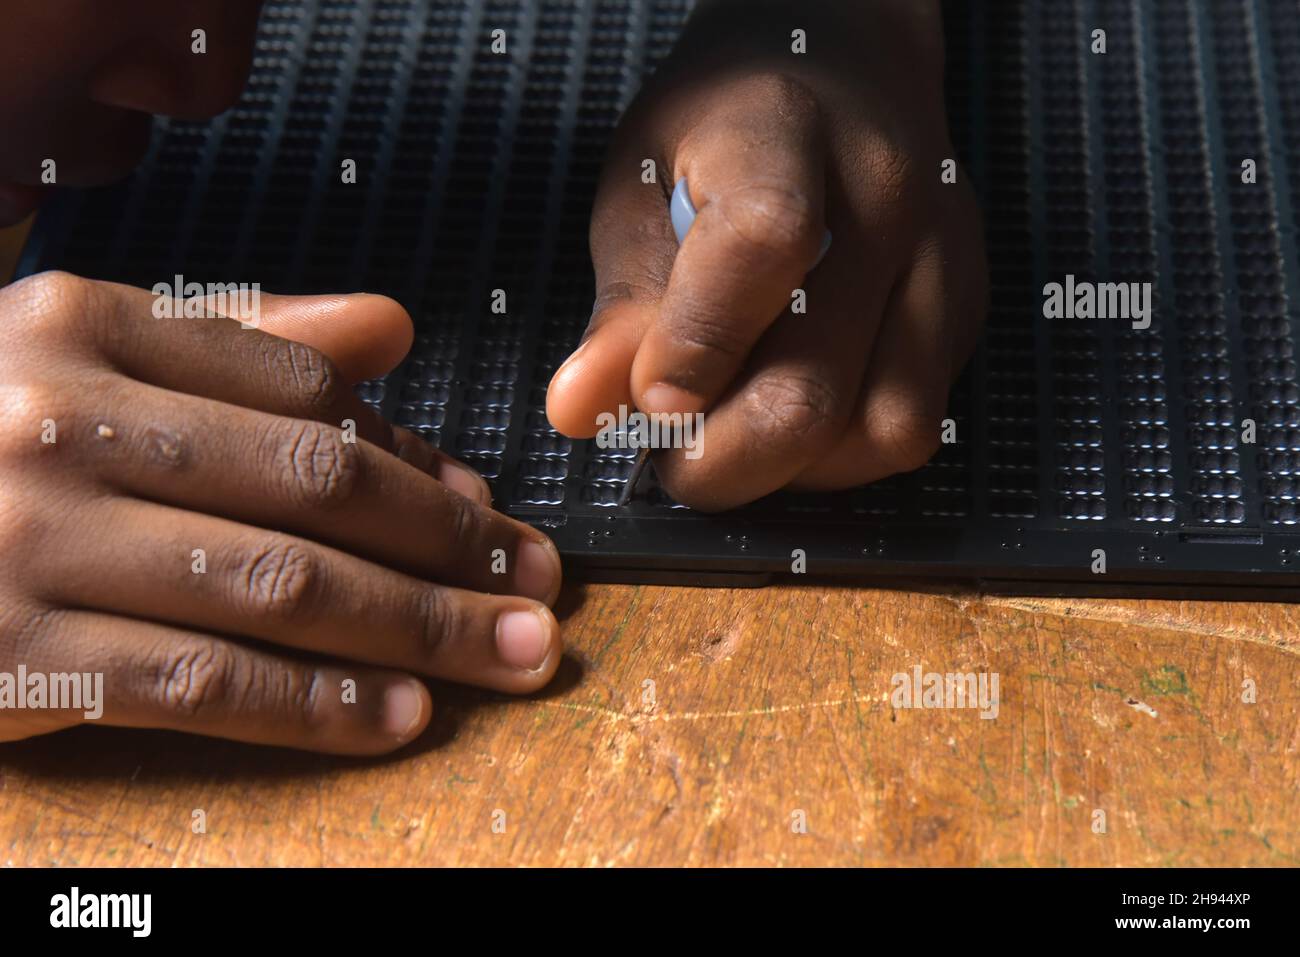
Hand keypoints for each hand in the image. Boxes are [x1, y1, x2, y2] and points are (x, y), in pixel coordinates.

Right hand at [0, 272, 562, 752]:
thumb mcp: (80, 355)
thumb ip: (238, 339)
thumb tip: (391, 329)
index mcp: (83, 329)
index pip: (299, 392)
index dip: (412, 457)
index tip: (483, 507)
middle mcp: (56, 421)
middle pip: (312, 485)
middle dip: (449, 545)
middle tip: (539, 583)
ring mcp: (29, 541)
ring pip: (276, 586)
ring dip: (414, 630)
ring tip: (508, 655)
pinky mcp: (10, 658)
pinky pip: (200, 686)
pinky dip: (314, 706)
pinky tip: (397, 719)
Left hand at [547, 0, 986, 509]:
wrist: (842, 71)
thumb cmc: (720, 133)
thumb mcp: (640, 187)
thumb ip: (622, 306)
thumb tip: (581, 411)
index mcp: (781, 132)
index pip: (760, 248)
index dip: (698, 347)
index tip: (650, 404)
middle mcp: (886, 195)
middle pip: (816, 386)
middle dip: (724, 459)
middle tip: (672, 454)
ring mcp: (942, 257)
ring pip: (881, 430)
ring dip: (793, 469)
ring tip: (739, 429)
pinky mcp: (966, 310)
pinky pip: (910, 429)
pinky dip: (841, 455)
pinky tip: (796, 413)